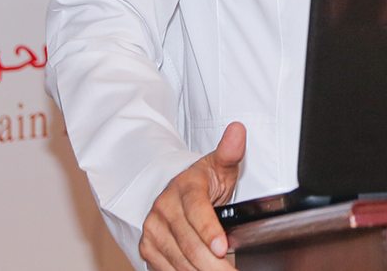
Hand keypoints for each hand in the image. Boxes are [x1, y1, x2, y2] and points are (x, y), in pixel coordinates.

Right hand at [139, 122, 245, 270]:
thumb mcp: (219, 165)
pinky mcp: (148, 248)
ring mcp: (153, 230)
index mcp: (184, 187)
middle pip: (189, 244)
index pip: (196, 211)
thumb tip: (238, 130)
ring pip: (179, 260)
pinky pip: (167, 269)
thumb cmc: (201, 181)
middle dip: (213, 264)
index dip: (209, 231)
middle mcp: (164, 209)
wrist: (173, 191)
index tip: (224, 247)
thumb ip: (230, 152)